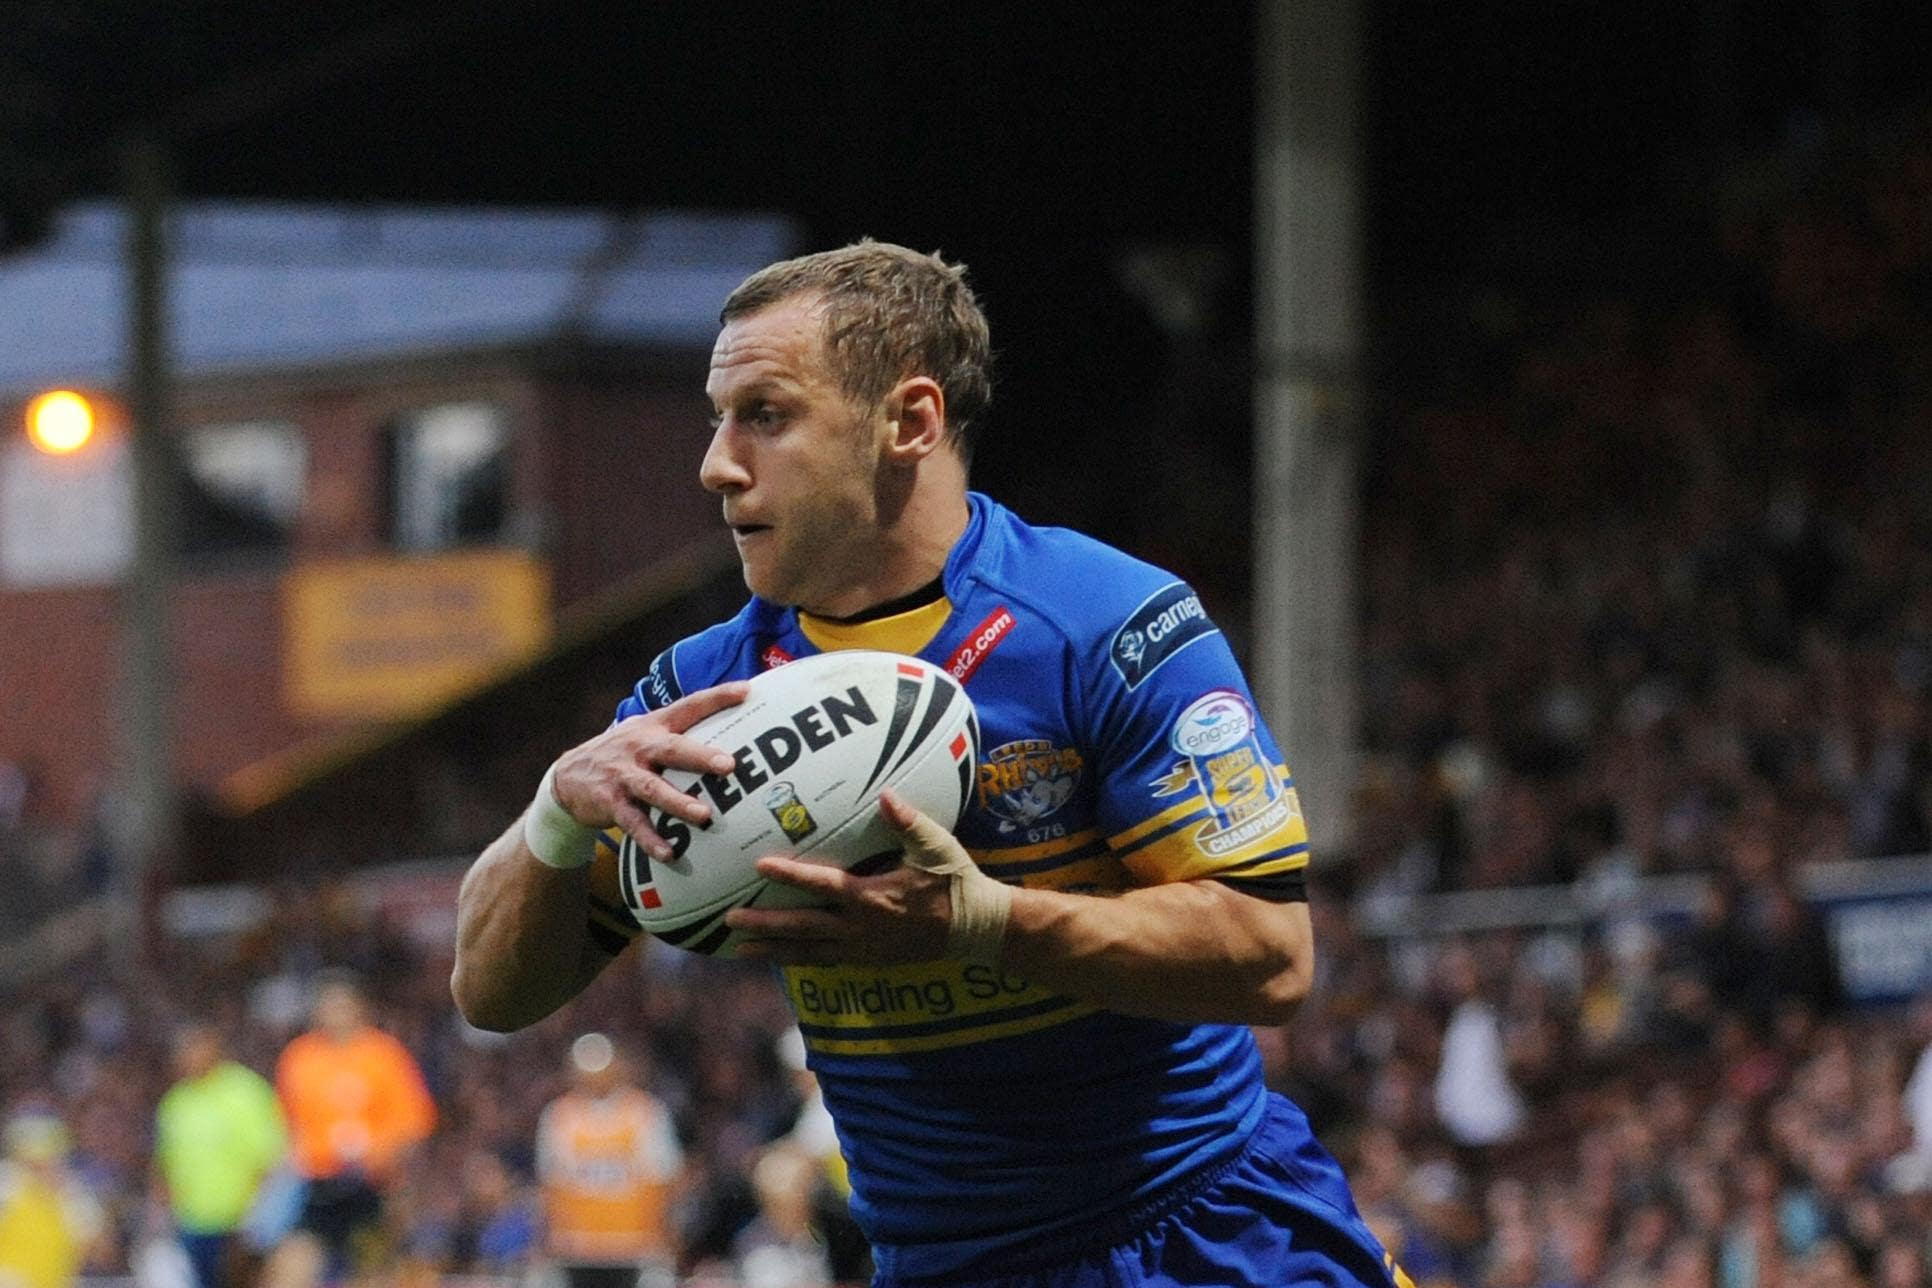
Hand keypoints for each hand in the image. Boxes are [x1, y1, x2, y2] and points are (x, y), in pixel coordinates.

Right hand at [550, 682, 749, 858]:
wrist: (567, 776)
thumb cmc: (623, 754)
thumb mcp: (644, 733)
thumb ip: (678, 731)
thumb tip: (729, 731)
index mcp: (654, 726)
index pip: (688, 706)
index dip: (716, 697)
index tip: (746, 691)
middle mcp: (639, 747)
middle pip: (672, 749)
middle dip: (700, 756)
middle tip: (729, 765)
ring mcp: (623, 775)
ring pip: (653, 789)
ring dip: (678, 803)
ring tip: (703, 816)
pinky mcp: (610, 802)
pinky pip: (633, 823)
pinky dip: (650, 839)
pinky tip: (669, 853)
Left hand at [725, 789, 963, 964]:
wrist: (975, 929)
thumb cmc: (954, 882)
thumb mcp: (936, 847)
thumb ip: (908, 821)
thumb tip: (885, 794)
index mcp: (873, 897)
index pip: (823, 885)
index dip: (790, 875)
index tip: (760, 865)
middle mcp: (860, 927)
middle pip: (802, 926)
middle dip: (765, 922)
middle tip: (730, 918)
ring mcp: (862, 948)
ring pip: (807, 952)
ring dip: (772, 949)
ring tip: (738, 948)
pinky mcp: (867, 960)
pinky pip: (823, 962)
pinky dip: (796, 960)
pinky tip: (777, 956)